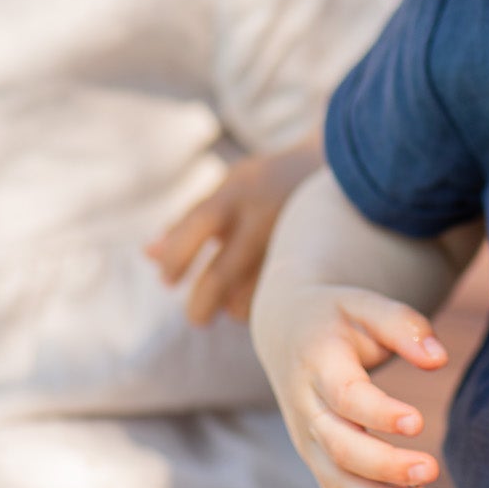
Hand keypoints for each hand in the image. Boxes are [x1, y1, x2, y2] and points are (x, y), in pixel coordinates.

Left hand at [148, 142, 322, 323]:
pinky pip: (276, 303)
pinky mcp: (312, 263)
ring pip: (249, 298)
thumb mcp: (229, 187)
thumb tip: (149, 256)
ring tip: (227, 306)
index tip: (169, 281)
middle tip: (196, 317)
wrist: (339, 170)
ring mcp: (290, 243)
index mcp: (238, 191)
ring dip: (231, 309)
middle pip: (220, 277)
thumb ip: (189, 219)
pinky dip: (260, 308)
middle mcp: (263, 217)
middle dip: (200, 306)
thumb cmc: (267, 183)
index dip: (175, 258)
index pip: (195, 227)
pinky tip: (255, 302)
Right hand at [260, 285, 449, 487]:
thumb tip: (438, 359)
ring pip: (336, 481)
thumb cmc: (337, 318)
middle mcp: (307, 406)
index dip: (379, 413)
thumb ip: (404, 326)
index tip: (418, 422)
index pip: (346, 396)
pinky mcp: (315, 456)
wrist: (285, 331)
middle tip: (431, 469)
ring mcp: (307, 437)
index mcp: (318, 362)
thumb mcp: (366, 304)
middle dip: (386, 466)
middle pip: (340, 448)